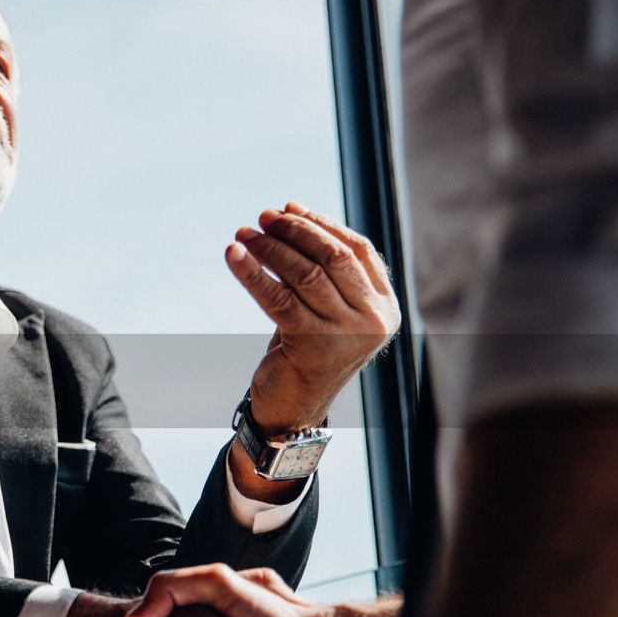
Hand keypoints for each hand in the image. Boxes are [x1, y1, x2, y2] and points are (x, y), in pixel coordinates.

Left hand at [228, 202, 399, 435]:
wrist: (292, 410)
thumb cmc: (305, 351)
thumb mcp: (326, 309)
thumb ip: (324, 271)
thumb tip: (290, 213)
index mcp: (385, 307)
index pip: (359, 249)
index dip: (323, 223)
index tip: (289, 207)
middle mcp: (373, 319)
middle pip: (334, 256)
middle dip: (295, 231)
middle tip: (262, 217)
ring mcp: (346, 334)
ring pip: (305, 273)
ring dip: (270, 248)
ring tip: (243, 234)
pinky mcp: (312, 345)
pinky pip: (277, 298)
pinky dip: (251, 273)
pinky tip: (232, 255)